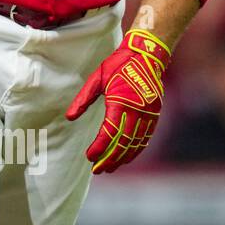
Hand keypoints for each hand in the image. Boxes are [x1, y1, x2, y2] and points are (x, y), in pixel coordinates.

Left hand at [66, 28, 170, 173]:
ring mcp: (149, 114)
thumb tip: (69, 117)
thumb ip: (83, 99)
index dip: (99, 147)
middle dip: (110, 158)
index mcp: (121, 102)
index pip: (110, 133)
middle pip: (123, 143)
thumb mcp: (97, 79)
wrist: (147, 54)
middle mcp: (138, 111)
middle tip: (98, 170)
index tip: (89, 157)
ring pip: (136, 143)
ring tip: (111, 168)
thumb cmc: (119, 65)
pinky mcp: (155, 114)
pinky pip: (146, 137)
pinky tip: (127, 157)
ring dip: (123, 157)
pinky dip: (136, 149)